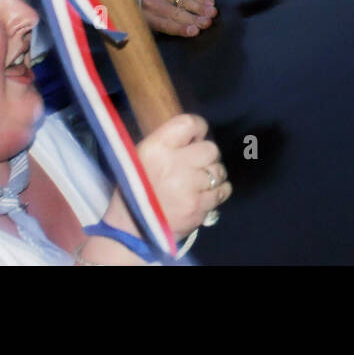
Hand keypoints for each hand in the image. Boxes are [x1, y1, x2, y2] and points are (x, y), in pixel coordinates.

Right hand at [84, 114, 231, 262]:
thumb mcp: (143, 157)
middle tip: (196, 165)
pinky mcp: (198, 208)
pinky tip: (204, 195)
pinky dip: (217, 193)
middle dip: (206, 157)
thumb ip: (169, 143)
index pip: (189, 123)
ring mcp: (188, 188)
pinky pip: (221, 192)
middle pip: (210, 148)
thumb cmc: (138, 189)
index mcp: (156, 148)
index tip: (197, 136)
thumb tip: (197, 134)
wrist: (132, 230)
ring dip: (212, 176)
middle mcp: (175, 164)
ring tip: (198, 183)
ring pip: (219, 171)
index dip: (198, 128)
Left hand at [141, 0, 215, 36]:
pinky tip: (209, 2)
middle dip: (193, 18)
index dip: (180, 28)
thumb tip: (192, 31)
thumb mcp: (156, 23)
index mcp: (145, 17)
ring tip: (211, 12)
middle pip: (173, 12)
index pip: (164, 24)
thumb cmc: (157, 12)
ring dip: (199, 7)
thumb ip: (169, 28)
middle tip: (207, 22)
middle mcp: (148, 1)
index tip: (195, 31)